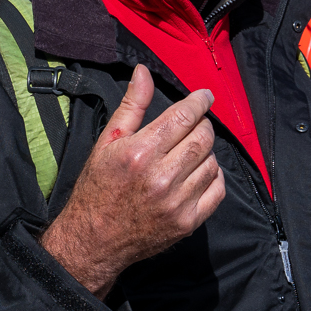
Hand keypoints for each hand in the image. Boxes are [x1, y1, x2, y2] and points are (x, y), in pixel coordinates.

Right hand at [39, 66, 224, 297]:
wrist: (93, 239)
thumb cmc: (98, 186)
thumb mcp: (107, 142)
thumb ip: (132, 105)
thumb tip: (144, 72)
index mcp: (140, 153)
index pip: (184, 117)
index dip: (199, 102)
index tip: (204, 96)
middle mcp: (161, 177)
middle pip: (202, 138)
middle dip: (203, 125)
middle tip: (194, 124)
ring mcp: (177, 202)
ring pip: (211, 163)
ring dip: (206, 151)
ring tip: (189, 151)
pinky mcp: (187, 223)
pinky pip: (217, 191)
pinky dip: (214, 176)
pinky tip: (199, 172)